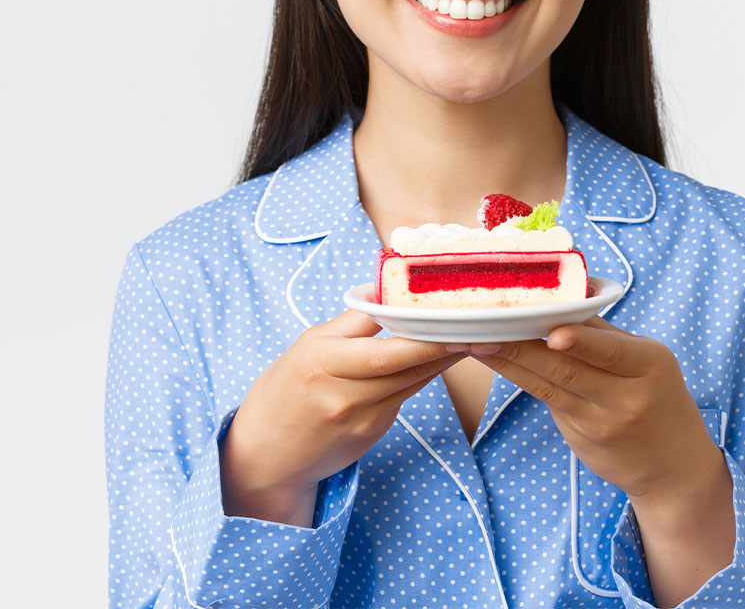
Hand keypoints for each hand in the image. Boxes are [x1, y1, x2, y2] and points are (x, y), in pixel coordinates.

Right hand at [220, 310, 464, 524]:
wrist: (265, 454)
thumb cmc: (285, 389)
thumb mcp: (310, 344)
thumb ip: (352, 319)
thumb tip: (384, 289)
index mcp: (324, 363)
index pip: (386, 347)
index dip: (425, 335)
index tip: (453, 318)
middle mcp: (344, 395)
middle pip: (408, 367)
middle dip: (447, 347)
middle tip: (480, 329)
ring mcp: (361, 420)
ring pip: (413, 383)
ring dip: (443, 362)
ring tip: (471, 338)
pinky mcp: (372, 435)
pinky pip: (403, 399)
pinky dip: (421, 378)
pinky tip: (438, 361)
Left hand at [470, 316, 717, 501]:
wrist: (675, 468)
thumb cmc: (658, 397)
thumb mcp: (648, 360)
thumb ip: (606, 334)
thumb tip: (566, 297)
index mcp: (650, 365)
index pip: (611, 350)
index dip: (581, 342)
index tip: (552, 333)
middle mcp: (627, 397)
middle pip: (568, 369)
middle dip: (523, 347)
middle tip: (488, 327)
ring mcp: (602, 422)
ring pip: (549, 386)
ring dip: (510, 363)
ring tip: (478, 342)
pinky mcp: (582, 439)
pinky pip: (548, 401)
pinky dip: (520, 379)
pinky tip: (496, 363)